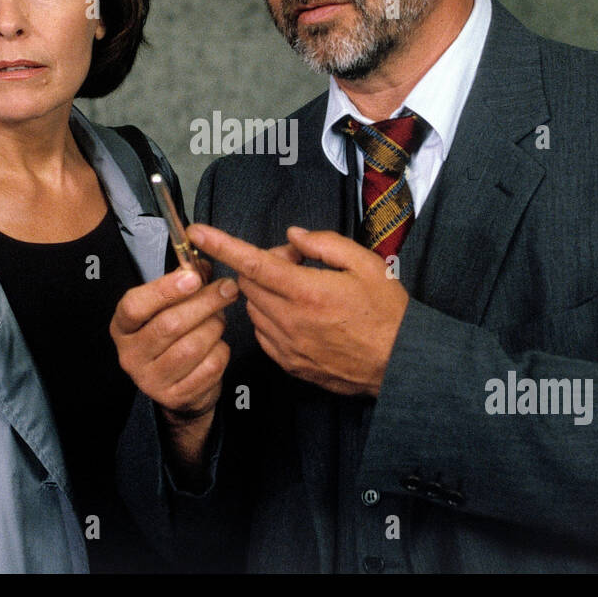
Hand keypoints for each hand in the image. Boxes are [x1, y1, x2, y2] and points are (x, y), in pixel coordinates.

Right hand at [111, 267, 237, 470]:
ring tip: (219, 320)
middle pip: (170, 324)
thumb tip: (201, 264)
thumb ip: (185, 281)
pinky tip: (217, 346)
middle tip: (228, 288)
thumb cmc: (173, 335)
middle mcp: (130, 355)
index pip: (134, 306)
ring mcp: (150, 380)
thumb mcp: (171, 305)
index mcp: (123, 327)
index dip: (164, 290)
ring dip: (215, 328)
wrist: (177, 386)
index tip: (192, 277)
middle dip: (205, 302)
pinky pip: (209, 367)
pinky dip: (221, 352)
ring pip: (193, 346)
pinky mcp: (174, 397)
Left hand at [187, 223, 408, 396]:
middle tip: (297, 262)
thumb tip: (293, 237)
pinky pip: (263, 333)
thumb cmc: (387, 312)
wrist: (400, 363)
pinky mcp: (289, 364)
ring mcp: (287, 345)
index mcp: (307, 291)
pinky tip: (298, 314)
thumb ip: (324, 244)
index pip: (252, 263)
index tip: (197, 232)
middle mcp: (290, 320)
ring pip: (254, 308)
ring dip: (266, 292)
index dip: (221, 245)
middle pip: (248, 284)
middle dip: (262, 265)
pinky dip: (271, 317)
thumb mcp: (366, 263)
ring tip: (302, 290)